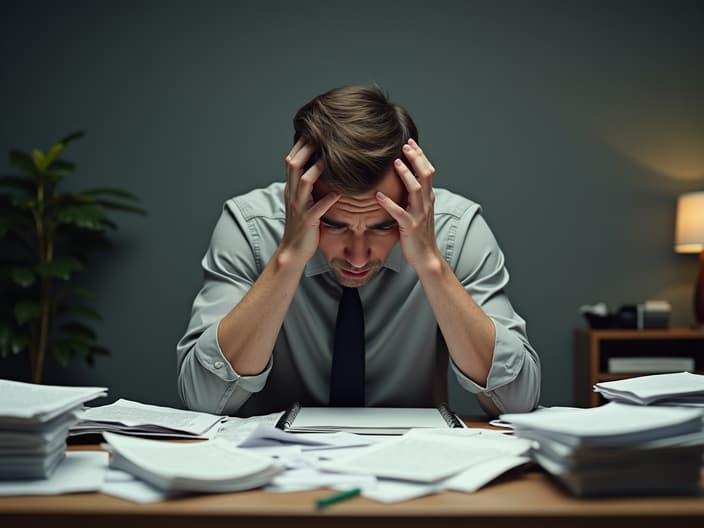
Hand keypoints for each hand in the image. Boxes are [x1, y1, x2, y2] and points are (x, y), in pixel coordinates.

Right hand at [280, 140, 339, 263]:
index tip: (312, 131)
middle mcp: (293, 194)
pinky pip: (318, 207)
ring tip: (332, 158)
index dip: (300, 145)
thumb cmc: (302, 225)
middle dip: (307, 149)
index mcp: (291, 189)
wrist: (293, 250)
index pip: (291, 160)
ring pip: (305, 182)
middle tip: (322, 135)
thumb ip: (307, 186)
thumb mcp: (302, 202)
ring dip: (318, 168)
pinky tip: (340, 191)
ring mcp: (300, 207)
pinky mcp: (309, 221)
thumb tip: (319, 169)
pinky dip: (329, 198)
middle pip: (294, 165)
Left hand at [376, 139, 441, 271]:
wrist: (427, 256)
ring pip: (416, 190)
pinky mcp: (410, 227)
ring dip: (406, 174)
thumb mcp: (419, 211)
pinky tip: (378, 195)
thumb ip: (414, 197)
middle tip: (405, 145)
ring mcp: (419, 215)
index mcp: (428, 198)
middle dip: (416, 158)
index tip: (410, 142)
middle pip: (426, 175)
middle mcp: (426, 204)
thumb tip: (405, 181)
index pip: (428, 171)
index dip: (420, 156)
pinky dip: (389, 203)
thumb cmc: (419, 234)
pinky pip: (399, 213)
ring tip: (396, 163)